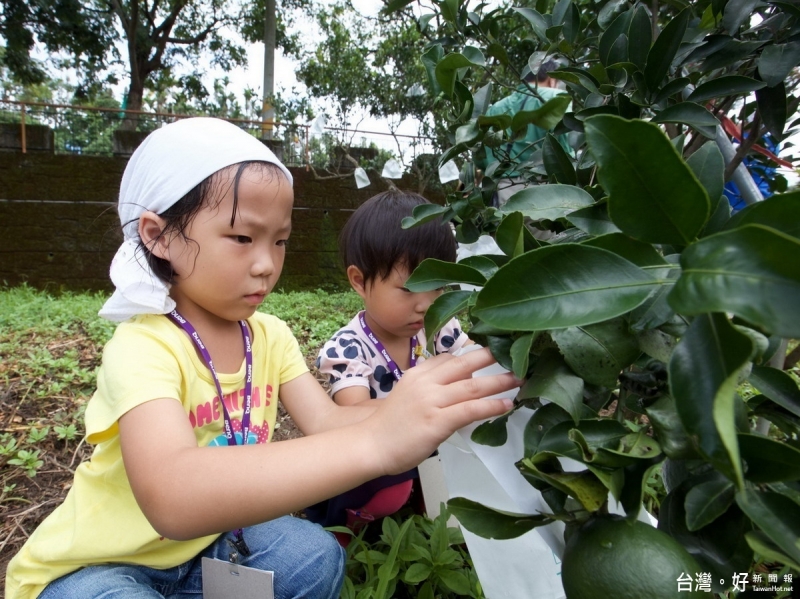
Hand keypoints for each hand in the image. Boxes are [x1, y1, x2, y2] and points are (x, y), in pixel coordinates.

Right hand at [365, 347, 517, 475]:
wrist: (370, 445)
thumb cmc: (390, 426)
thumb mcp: (409, 395)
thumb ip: (431, 386)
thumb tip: (459, 383)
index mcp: (418, 374)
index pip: (449, 358)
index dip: (473, 353)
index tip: (494, 350)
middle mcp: (426, 382)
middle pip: (464, 364)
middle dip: (491, 357)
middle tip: (515, 352)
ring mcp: (431, 401)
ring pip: (472, 386)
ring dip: (499, 381)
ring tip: (520, 378)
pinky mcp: (437, 421)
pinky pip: (470, 409)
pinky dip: (492, 405)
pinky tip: (507, 404)